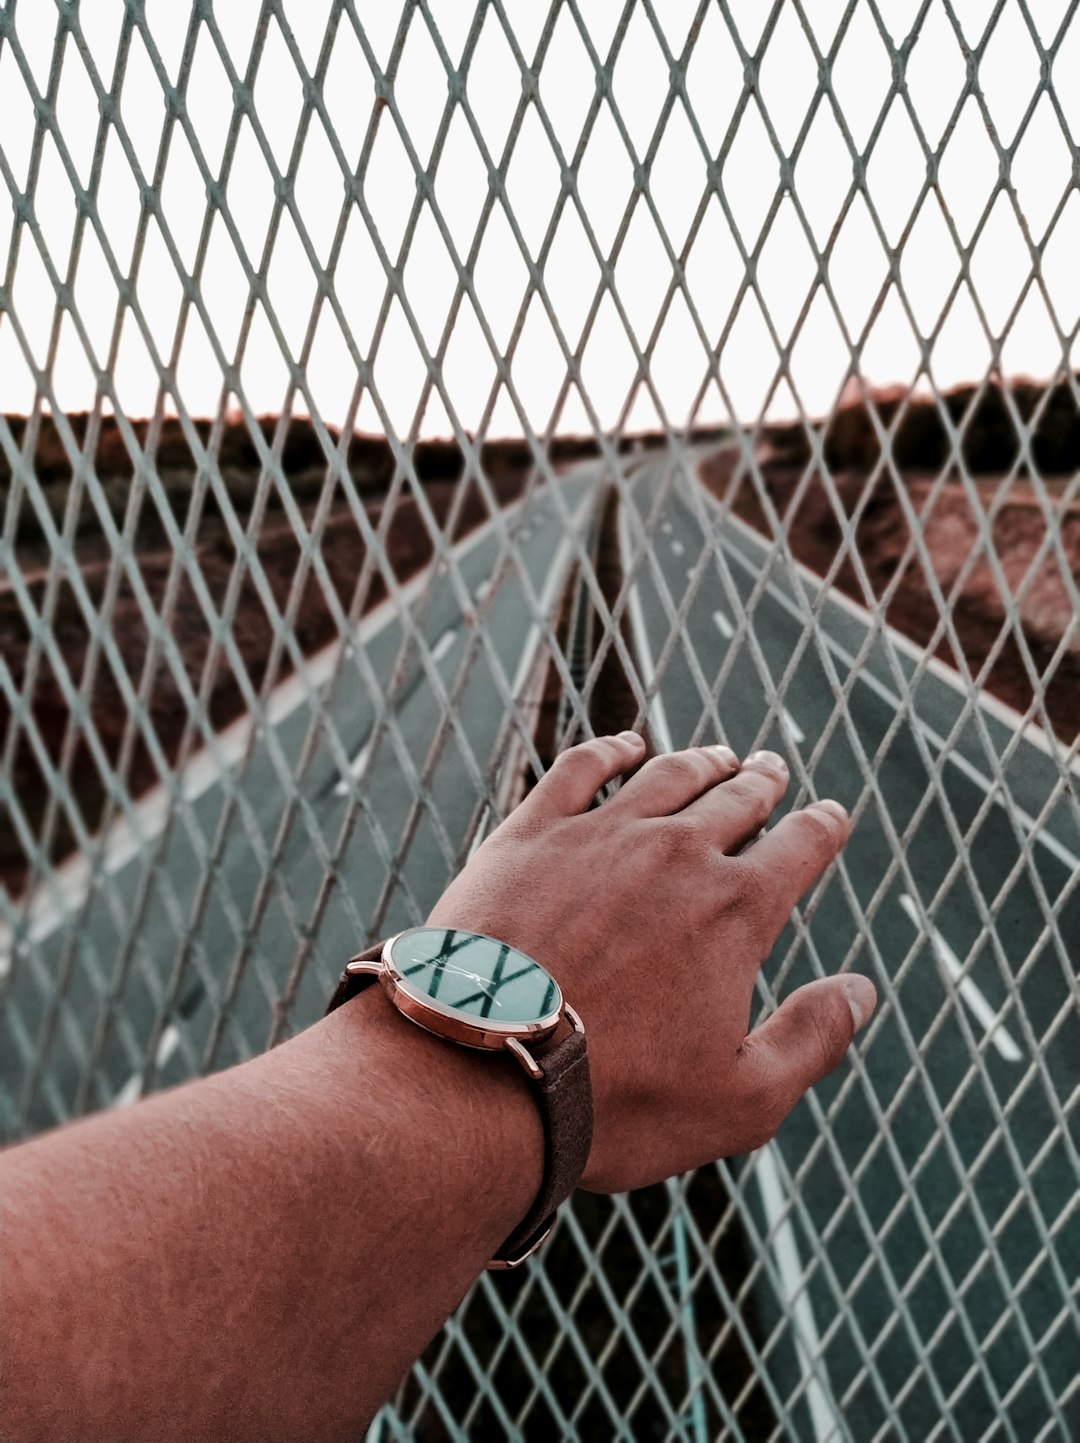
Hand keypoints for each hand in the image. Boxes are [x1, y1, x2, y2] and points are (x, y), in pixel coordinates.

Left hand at [428, 733, 875, 1192]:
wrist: (482, 1073)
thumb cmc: (616, 1099)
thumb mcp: (741, 1100)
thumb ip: (812, 1039)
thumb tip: (862, 991)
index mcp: (736, 910)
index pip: (800, 847)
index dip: (822, 827)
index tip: (830, 815)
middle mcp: (676, 854)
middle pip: (736, 799)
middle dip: (763, 783)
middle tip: (771, 771)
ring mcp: (599, 835)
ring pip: (667, 775)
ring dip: (701, 761)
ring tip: (718, 756)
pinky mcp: (530, 833)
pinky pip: (581, 769)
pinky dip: (611, 749)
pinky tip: (624, 746)